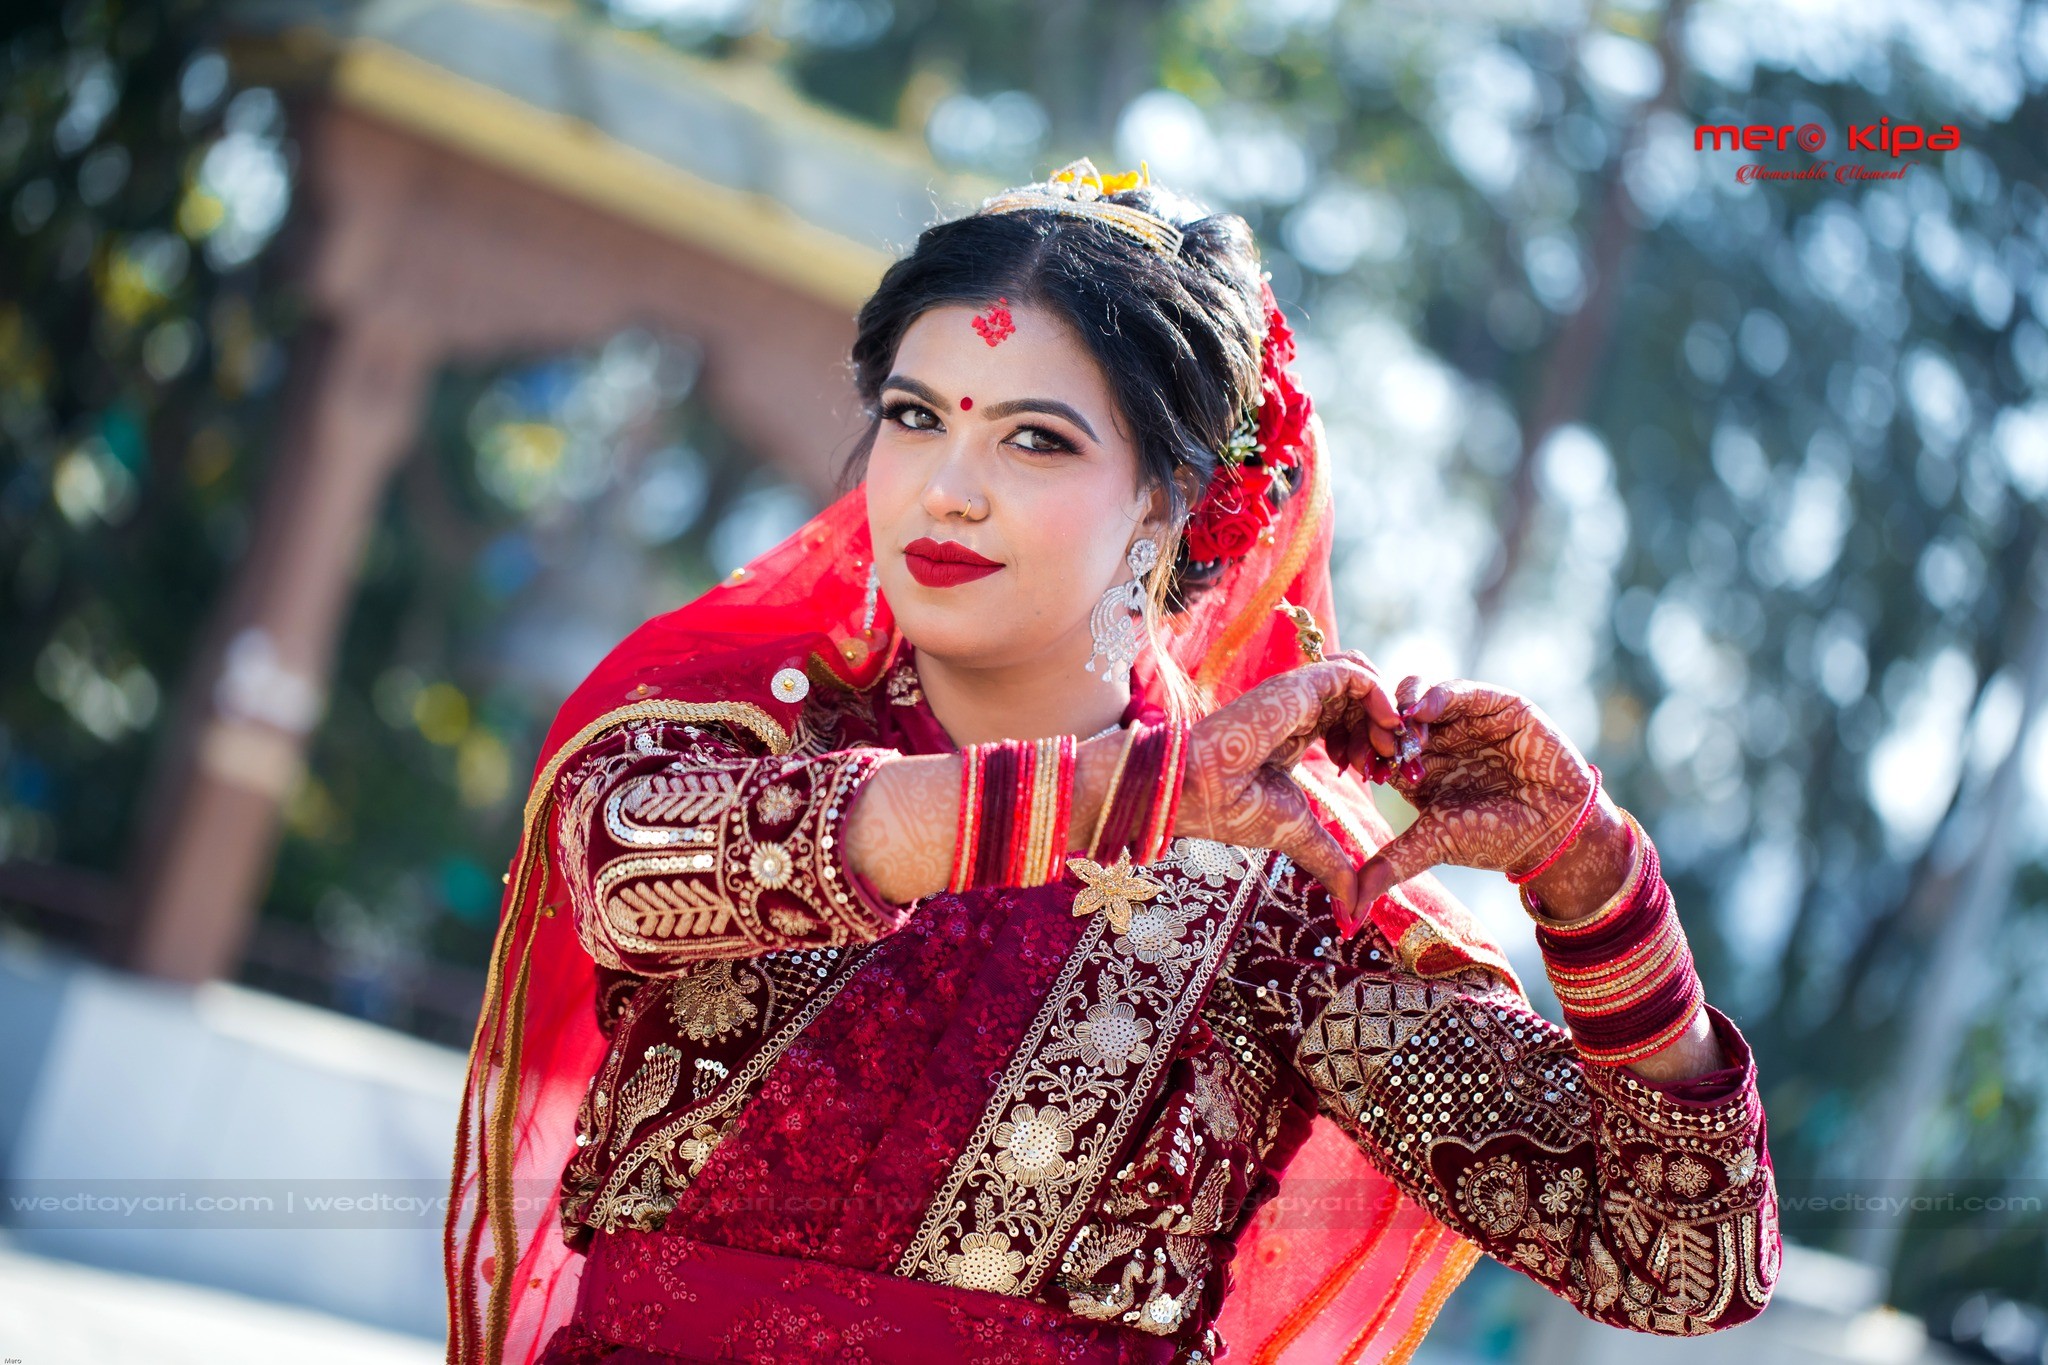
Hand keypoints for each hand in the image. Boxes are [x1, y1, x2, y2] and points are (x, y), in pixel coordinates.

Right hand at [1175, 657, 1402, 912]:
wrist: (1199, 792)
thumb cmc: (1233, 810)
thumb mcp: (1300, 835)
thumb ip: (1331, 862)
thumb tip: (1354, 910)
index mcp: (1295, 735)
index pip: (1347, 722)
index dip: (1373, 745)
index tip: (1379, 778)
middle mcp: (1298, 710)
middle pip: (1359, 700)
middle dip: (1387, 728)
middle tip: (1395, 762)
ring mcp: (1298, 694)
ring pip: (1360, 679)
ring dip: (1386, 710)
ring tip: (1392, 746)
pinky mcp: (1299, 685)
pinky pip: (1353, 672)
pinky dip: (1379, 694)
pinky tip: (1387, 726)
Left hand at [1346, 676, 1599, 914]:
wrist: (1555, 832)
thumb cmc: (1496, 837)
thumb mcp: (1434, 844)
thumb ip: (1391, 864)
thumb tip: (1350, 910)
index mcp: (1414, 765)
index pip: (1374, 742)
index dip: (1359, 747)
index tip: (1354, 765)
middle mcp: (1436, 737)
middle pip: (1390, 711)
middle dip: (1376, 724)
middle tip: (1376, 746)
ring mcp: (1464, 717)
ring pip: (1419, 693)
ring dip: (1403, 707)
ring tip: (1401, 731)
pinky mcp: (1496, 704)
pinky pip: (1460, 691)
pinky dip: (1436, 695)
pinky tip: (1421, 711)